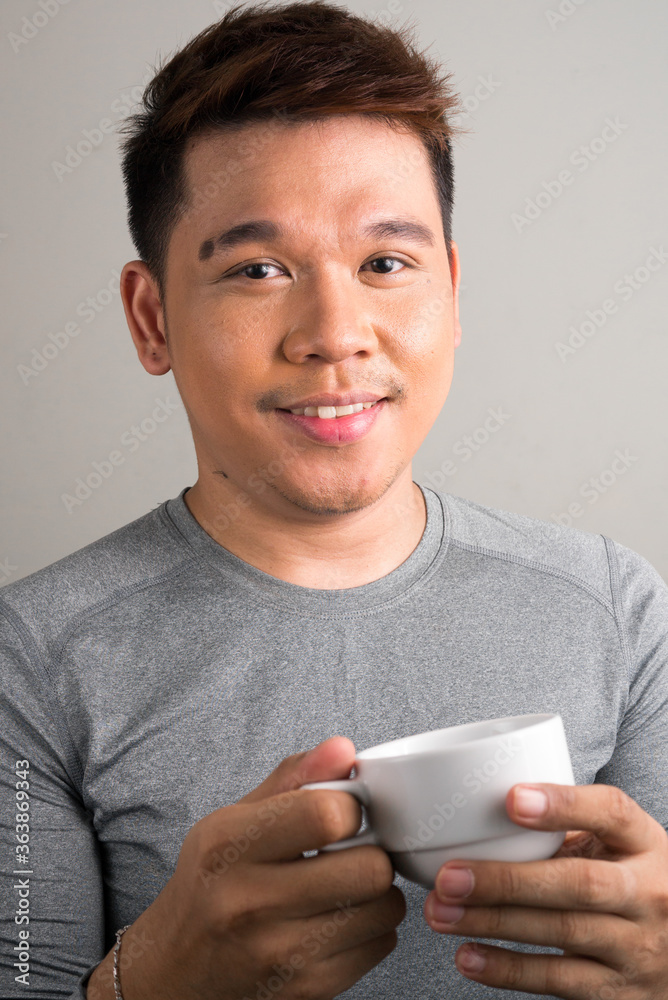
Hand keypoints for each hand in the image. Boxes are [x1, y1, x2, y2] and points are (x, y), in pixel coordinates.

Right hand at [87, 736, 404, 999]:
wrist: (172, 971)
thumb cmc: (210, 883)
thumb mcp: (234, 819)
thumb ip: (293, 778)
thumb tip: (343, 749)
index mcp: (229, 846)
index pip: (327, 815)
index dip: (350, 806)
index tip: (343, 810)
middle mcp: (249, 902)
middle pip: (368, 868)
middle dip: (371, 851)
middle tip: (352, 850)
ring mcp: (278, 954)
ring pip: (382, 909)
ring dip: (376, 892)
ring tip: (346, 884)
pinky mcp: (304, 991)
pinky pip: (379, 946)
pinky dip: (370, 929)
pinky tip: (338, 919)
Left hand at [423, 782, 667, 996]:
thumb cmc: (628, 882)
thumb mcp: (618, 847)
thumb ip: (567, 830)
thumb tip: (478, 809)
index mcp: (645, 842)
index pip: (612, 811)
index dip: (563, 803)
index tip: (511, 798)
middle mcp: (651, 893)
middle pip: (578, 883)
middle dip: (507, 880)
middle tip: (449, 875)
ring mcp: (640, 947)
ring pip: (562, 932)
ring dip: (494, 923)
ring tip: (441, 912)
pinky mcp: (622, 992)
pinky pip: (561, 981)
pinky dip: (509, 970)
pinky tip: (468, 956)